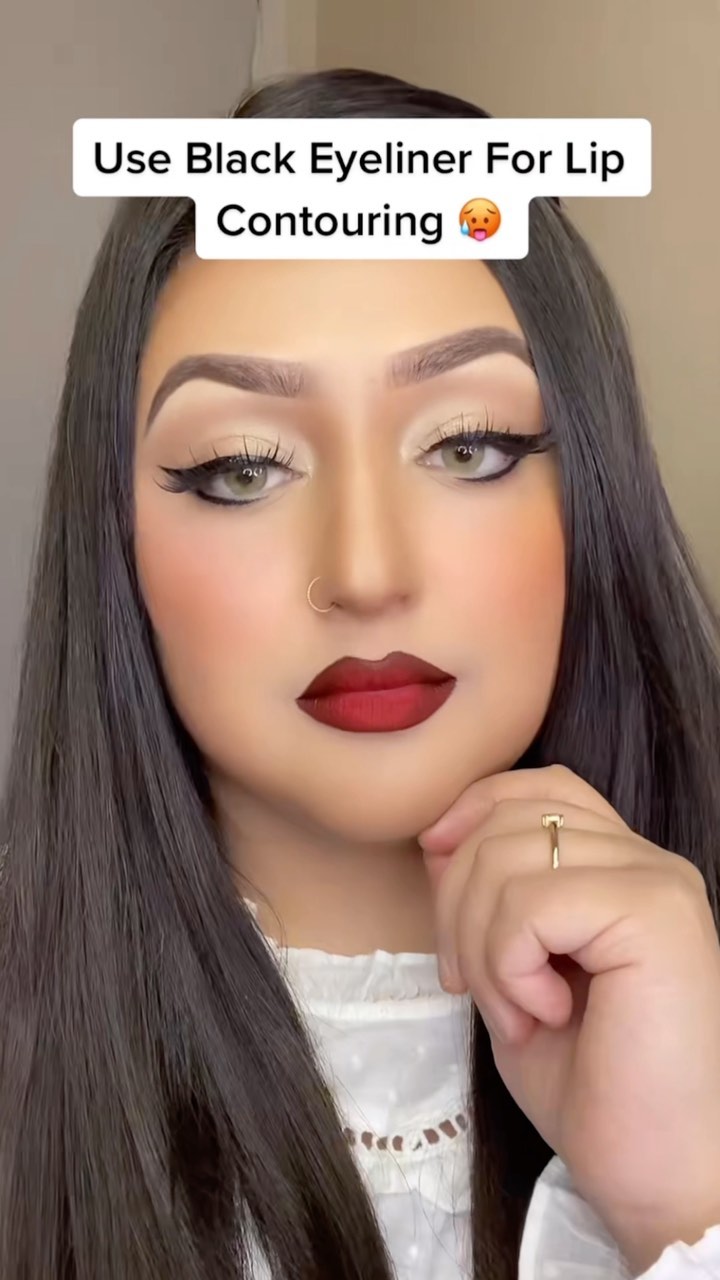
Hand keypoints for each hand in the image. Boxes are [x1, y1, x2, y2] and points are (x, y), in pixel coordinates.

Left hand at [418, 764, 719, 1271]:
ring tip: (514, 1012)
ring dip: (480, 945)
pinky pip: (531, 902)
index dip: (473, 811)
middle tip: (468, 984)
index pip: (540, 787)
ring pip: (508, 857)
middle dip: (456, 899)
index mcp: (623, 868)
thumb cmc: (591, 1089)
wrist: (657, 1176)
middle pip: (509, 816)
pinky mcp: (655, 914)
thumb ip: (486, 902)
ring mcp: (657, 882)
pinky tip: (542, 1015)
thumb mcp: (512, 973)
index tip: (435, 868)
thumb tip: (437, 839)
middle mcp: (649, 861)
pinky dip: (508, 964)